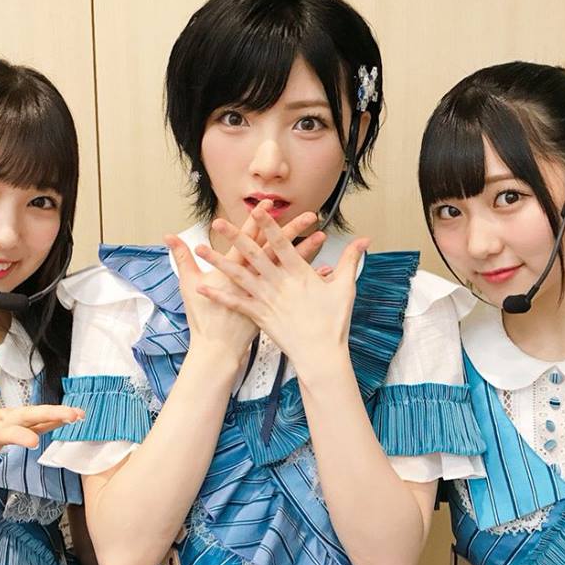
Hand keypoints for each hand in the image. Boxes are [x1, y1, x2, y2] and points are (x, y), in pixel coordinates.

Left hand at [0, 404, 82, 495]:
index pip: (1, 429)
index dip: (17, 435)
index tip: (34, 445)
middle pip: (25, 415)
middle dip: (49, 414)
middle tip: (72, 416)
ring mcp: (7, 424)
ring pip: (35, 417)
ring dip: (57, 415)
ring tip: (80, 415)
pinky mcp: (15, 432)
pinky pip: (37, 425)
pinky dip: (53, 422)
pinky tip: (70, 420)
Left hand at [195, 205, 368, 374]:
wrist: (321, 354)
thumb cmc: (334, 322)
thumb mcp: (344, 287)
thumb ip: (350, 260)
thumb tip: (364, 240)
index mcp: (299, 274)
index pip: (281, 243)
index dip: (269, 225)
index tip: (257, 210)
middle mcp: (279, 284)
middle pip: (253, 255)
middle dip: (235, 236)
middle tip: (218, 222)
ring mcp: (267, 300)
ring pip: (238, 275)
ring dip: (219, 261)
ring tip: (201, 249)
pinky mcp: (259, 316)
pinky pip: (235, 303)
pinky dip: (219, 295)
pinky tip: (202, 286)